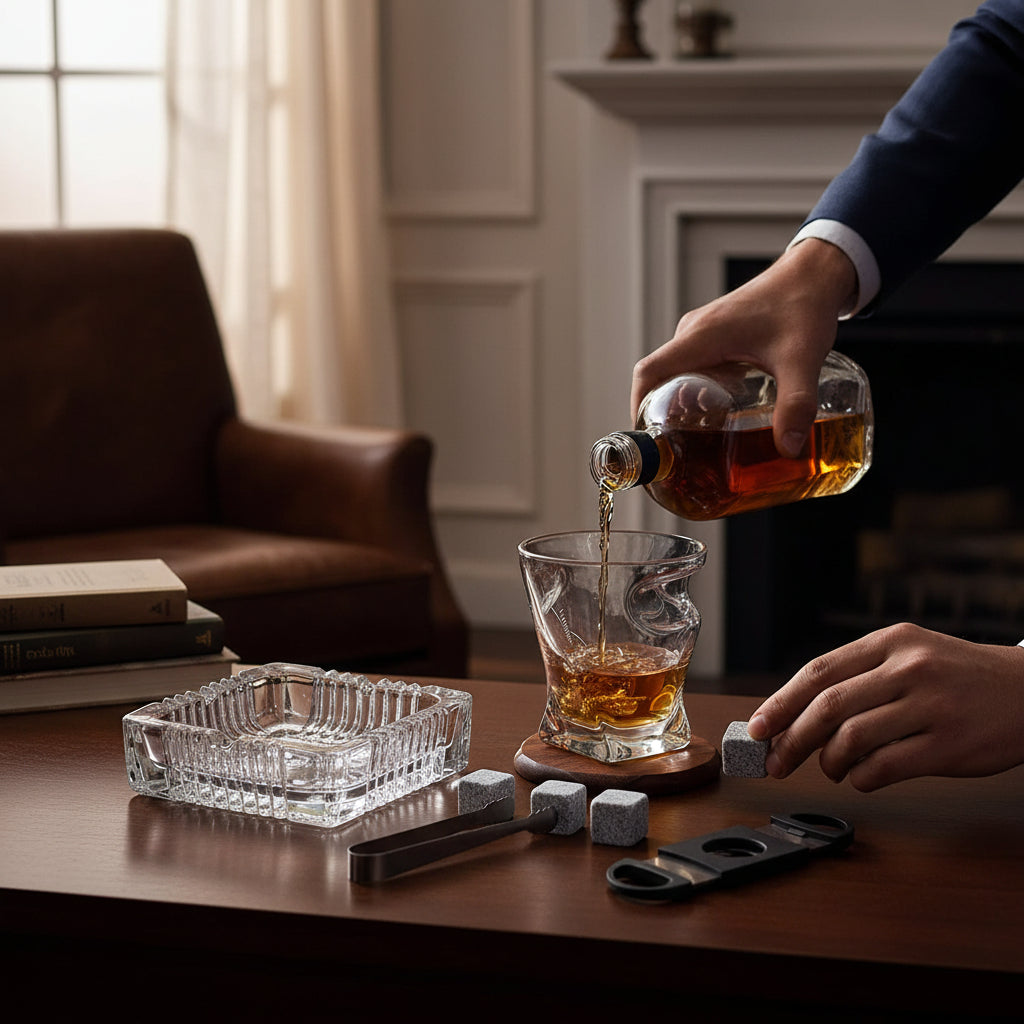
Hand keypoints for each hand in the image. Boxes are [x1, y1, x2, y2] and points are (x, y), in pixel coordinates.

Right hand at [630, 238, 856, 456]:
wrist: (816, 272)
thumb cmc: (803, 304)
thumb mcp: (801, 358)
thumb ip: (796, 404)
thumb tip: (788, 449)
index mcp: (700, 336)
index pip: (648, 373)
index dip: (638, 407)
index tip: (648, 439)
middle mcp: (694, 333)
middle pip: (659, 379)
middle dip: (662, 415)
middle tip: (678, 450)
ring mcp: (703, 332)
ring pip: (676, 373)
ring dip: (679, 403)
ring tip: (697, 436)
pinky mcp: (717, 334)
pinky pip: (692, 365)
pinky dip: (695, 389)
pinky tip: (719, 410)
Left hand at [748, 623, 1023, 790]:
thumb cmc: (960, 677)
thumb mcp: (911, 656)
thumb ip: (861, 677)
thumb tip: (797, 714)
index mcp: (891, 643)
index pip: (818, 672)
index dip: (780, 703)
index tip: (757, 728)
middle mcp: (908, 669)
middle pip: (827, 707)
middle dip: (791, 739)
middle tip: (776, 761)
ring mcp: (930, 706)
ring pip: (851, 739)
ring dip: (829, 762)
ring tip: (832, 767)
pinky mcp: (949, 745)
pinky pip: (885, 767)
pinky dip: (863, 778)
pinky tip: (864, 777)